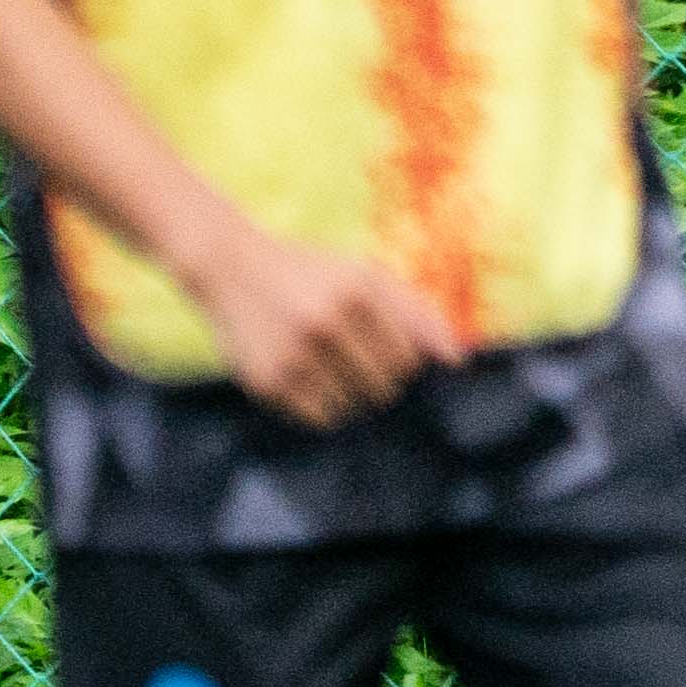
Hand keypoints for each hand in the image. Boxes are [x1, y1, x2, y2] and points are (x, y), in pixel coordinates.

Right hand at [184, 226, 464, 428]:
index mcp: (357, 292)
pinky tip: (305, 375)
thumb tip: (457, 360)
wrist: (228, 268)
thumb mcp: (363, 275)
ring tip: (325, 364)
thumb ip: (416, 311)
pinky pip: (320, 417)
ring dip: (348, 393)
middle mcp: (326, 323)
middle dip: (375, 377)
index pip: (409, 359)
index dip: (399, 357)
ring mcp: (294, 356)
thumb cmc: (308, 272)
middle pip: (385, 387)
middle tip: (347, 353)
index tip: (375, 342)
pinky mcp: (268, 382)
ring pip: (354, 407)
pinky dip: (321, 404)